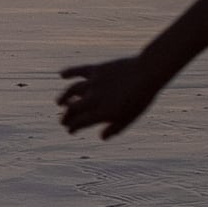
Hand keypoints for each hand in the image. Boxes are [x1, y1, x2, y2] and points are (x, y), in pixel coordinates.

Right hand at [56, 53, 170, 137]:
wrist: (148, 73)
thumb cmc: (141, 98)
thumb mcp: (130, 118)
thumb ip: (115, 129)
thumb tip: (101, 137)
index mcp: (100, 113)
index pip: (79, 123)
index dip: (72, 128)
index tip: (71, 130)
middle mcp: (93, 99)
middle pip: (72, 109)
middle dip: (66, 117)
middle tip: (63, 120)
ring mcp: (93, 84)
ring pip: (71, 91)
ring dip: (64, 97)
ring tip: (59, 102)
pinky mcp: (97, 69)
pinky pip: (79, 70)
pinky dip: (69, 72)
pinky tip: (62, 74)